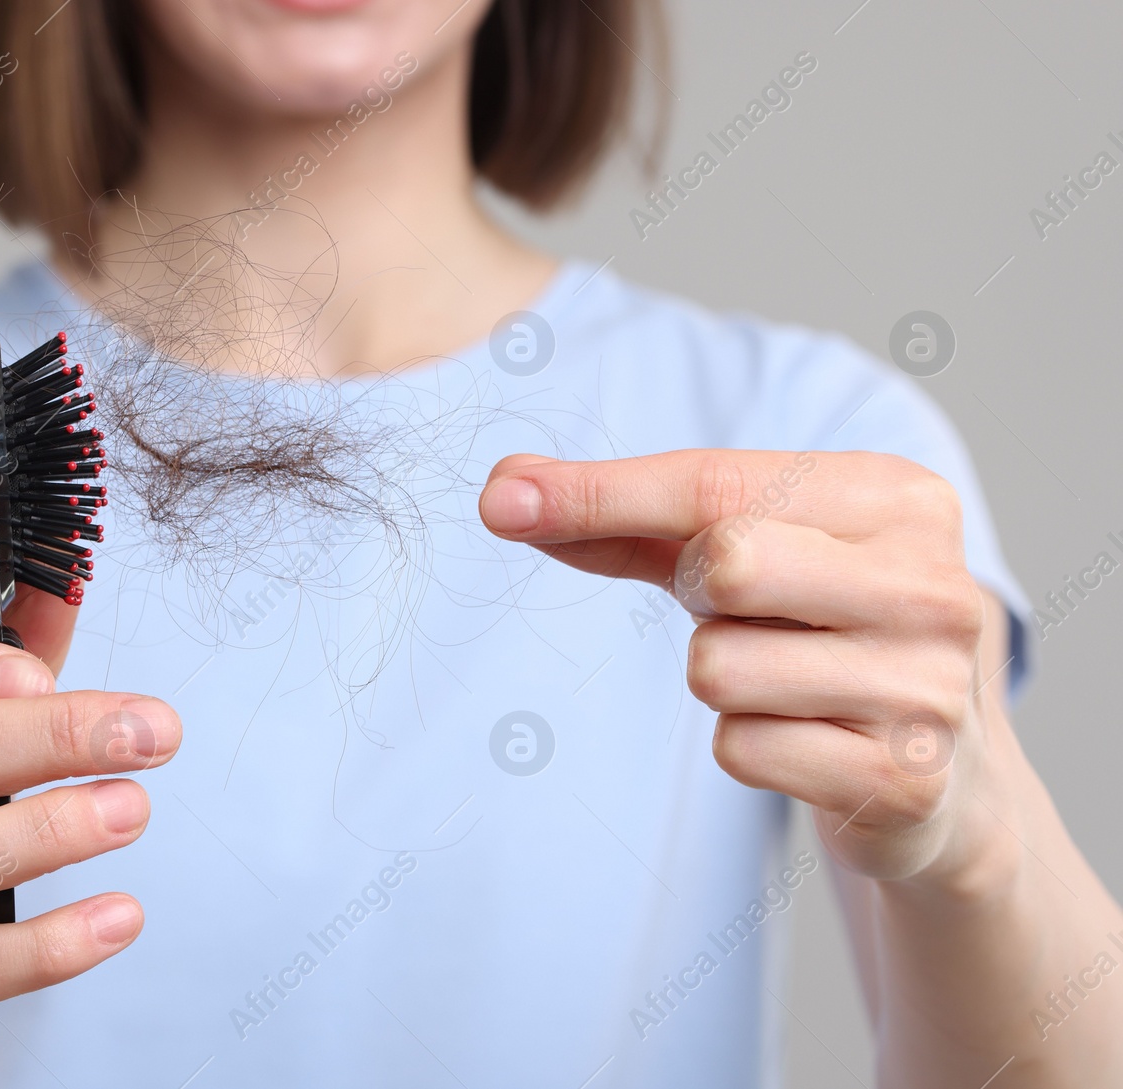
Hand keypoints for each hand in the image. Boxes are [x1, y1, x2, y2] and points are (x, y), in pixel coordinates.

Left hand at [478, 450, 1010, 886]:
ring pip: (715, 669)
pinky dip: (747, 747)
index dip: (596, 493)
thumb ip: (627, 517)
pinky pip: (739, 749)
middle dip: (697, 594)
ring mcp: (925, 688)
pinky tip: (808, 740)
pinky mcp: (901, 781)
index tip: (501, 499)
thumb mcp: (741, 551)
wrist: (945, 774)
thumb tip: (505, 486)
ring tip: (787, 680)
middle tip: (748, 613)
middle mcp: (931, 584)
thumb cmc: (816, 627)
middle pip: (720, 564)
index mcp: (898, 497)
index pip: (714, 484)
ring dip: (721, 678)